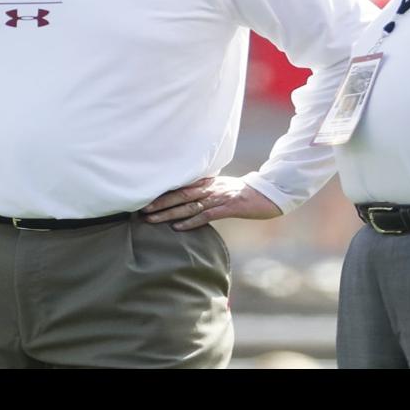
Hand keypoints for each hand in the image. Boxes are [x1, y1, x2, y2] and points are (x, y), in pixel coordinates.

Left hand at [141, 175, 282, 229]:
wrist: (268, 194)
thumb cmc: (244, 193)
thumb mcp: (223, 186)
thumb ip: (206, 189)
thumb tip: (187, 196)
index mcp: (208, 182)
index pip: (180, 186)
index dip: (162, 193)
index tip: (144, 198)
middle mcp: (210, 188)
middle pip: (180, 195)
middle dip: (159, 203)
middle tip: (141, 210)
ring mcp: (219, 198)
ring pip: (189, 205)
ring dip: (169, 213)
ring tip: (152, 219)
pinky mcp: (228, 208)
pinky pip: (206, 215)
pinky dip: (191, 222)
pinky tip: (178, 227)